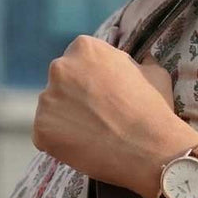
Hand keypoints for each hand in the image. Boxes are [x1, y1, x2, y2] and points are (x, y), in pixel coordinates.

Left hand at [32, 35, 197, 197]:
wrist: (151, 150)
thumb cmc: (155, 111)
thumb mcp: (155, 74)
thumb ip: (140, 63)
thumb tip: (144, 59)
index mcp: (84, 48)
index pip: (78, 63)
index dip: (91, 83)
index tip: (104, 99)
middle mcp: (59, 67)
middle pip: (60, 84)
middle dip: (75, 99)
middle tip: (98, 120)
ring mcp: (47, 99)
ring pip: (51, 110)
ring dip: (66, 122)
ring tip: (93, 137)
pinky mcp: (42, 129)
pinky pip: (46, 136)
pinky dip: (60, 144)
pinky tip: (84, 149)